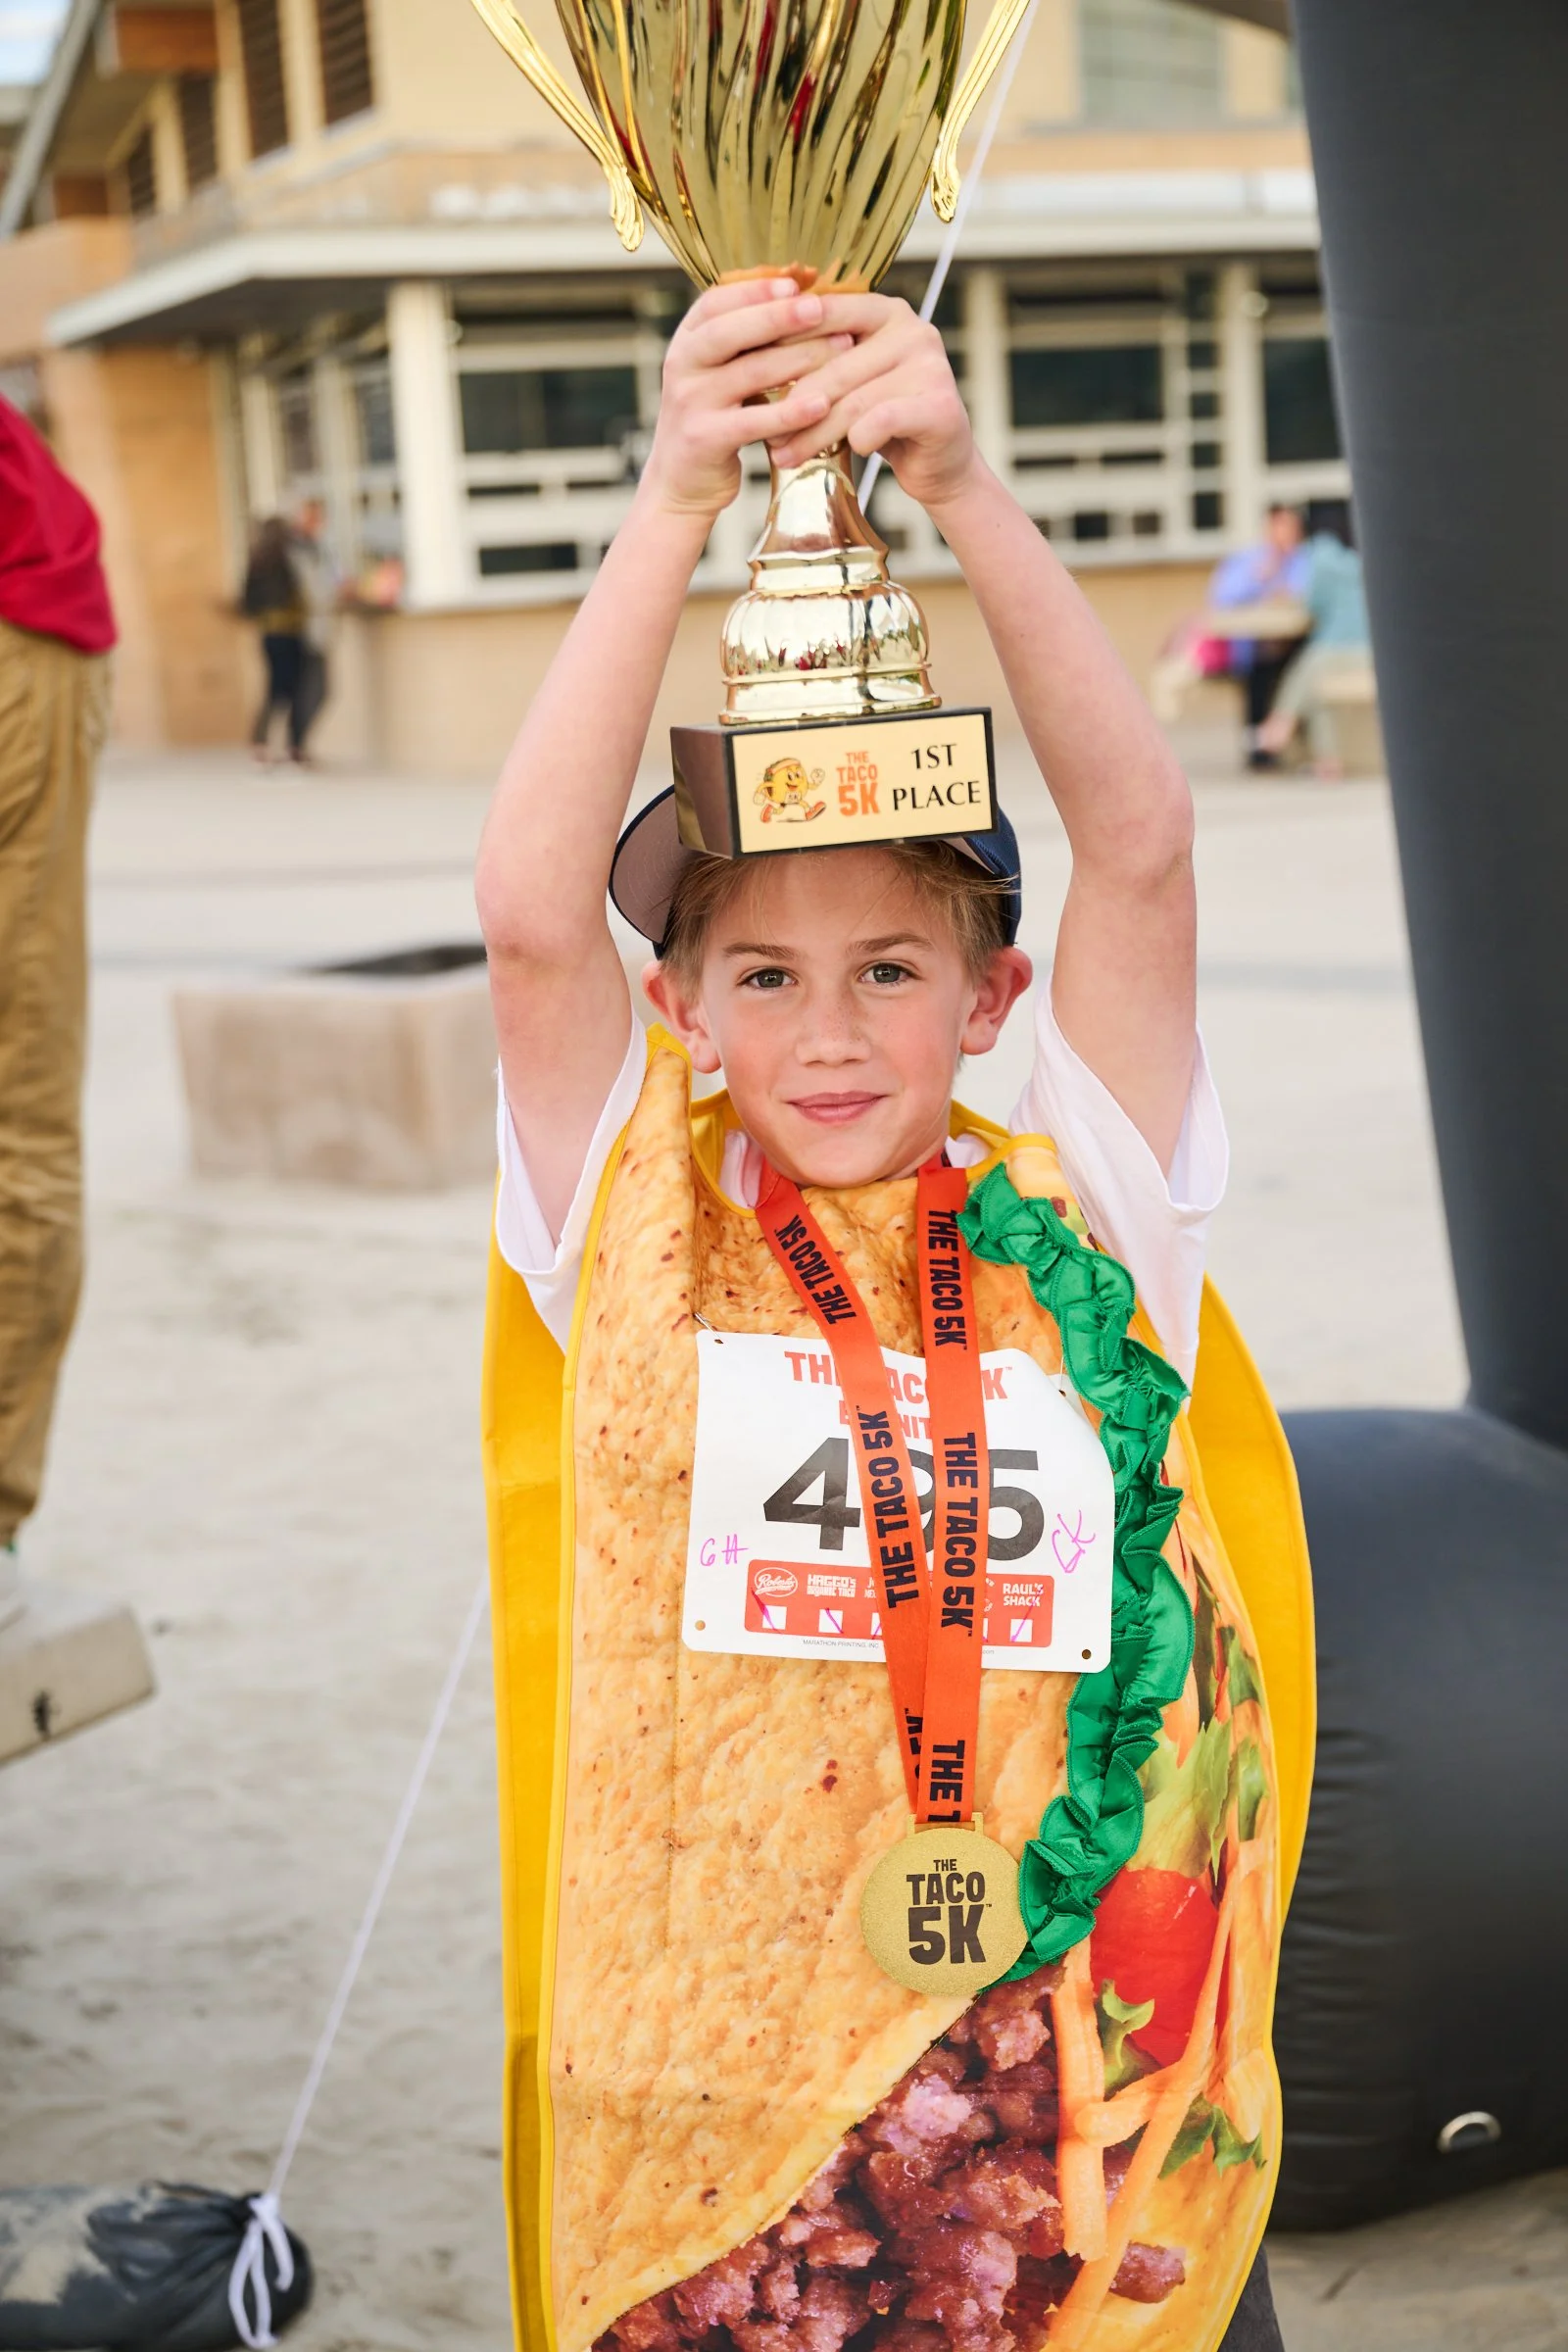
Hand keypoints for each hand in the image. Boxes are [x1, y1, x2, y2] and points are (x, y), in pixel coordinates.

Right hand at [639, 279, 855, 521]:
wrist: (680, 483)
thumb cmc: (715, 419)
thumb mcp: (719, 373)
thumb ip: (746, 341)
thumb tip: (801, 295)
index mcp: (686, 340)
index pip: (717, 301)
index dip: (756, 289)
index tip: (796, 282)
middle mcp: (681, 365)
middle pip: (730, 331)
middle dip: (779, 316)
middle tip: (822, 307)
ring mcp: (690, 402)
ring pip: (749, 372)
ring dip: (799, 358)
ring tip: (842, 348)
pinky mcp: (704, 439)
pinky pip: (754, 421)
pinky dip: (790, 413)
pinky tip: (823, 405)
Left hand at [765, 293, 978, 510]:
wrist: (938, 464)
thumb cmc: (884, 421)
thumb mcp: (849, 382)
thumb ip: (819, 361)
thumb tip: (749, 357)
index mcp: (885, 311)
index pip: (825, 314)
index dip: (784, 341)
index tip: (745, 368)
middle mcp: (912, 329)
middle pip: (835, 365)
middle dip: (795, 402)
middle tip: (764, 430)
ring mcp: (931, 365)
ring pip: (853, 399)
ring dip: (814, 432)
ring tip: (785, 454)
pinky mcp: (940, 405)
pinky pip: (878, 422)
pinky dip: (857, 441)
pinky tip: (847, 452)